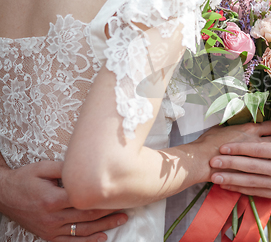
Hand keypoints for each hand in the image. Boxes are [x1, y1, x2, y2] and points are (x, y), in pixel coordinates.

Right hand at [0, 160, 127, 241]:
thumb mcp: (43, 168)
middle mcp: (52, 217)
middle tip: (126, 209)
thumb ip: (65, 168)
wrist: (4, 195)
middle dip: (109, 214)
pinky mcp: (48, 235)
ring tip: (120, 221)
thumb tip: (88, 167)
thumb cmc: (25, 179)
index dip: (104, 199)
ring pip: (82, 231)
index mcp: (53, 199)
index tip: (119, 195)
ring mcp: (50, 229)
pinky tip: (101, 239)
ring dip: (103, 227)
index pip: (85, 201)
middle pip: (87, 217)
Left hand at [209, 101, 270, 197]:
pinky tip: (226, 185)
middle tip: (212, 161)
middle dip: (231, 165)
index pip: (259, 150)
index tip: (222, 147)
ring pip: (252, 182)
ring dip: (232, 180)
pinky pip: (256, 192)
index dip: (239, 148)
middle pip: (253, 167)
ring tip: (214, 176)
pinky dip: (240, 189)